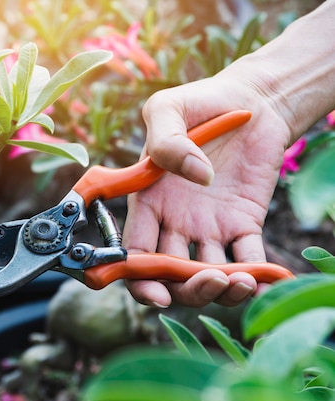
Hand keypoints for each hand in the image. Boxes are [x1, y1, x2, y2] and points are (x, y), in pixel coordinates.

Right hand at [123, 76, 289, 307]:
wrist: (251, 100)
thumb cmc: (200, 102)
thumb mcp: (169, 108)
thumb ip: (166, 140)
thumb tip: (196, 176)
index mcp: (148, 201)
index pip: (136, 253)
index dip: (141, 281)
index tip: (159, 294)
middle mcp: (174, 221)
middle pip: (172, 274)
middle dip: (188, 289)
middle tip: (213, 280)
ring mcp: (209, 226)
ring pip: (208, 274)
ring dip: (222, 289)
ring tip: (244, 281)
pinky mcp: (243, 223)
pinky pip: (248, 257)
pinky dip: (259, 276)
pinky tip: (269, 280)